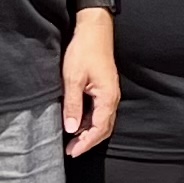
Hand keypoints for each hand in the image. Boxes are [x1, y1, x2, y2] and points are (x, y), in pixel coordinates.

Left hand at [62, 11, 117, 154]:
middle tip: (71, 151)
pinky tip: (77, 123)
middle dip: (88, 141)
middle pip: (104, 128)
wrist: (94, 30)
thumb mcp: (73, 78)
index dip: (86, 143)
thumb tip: (72, 129)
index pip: (99, 128)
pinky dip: (90, 122)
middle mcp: (112, 98)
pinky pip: (99, 112)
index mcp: (107, 97)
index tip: (72, 152)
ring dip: (89, 133)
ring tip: (72, 141)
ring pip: (102, 121)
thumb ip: (73, 104)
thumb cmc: (84, 51)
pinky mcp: (104, 89)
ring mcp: (109, 94)